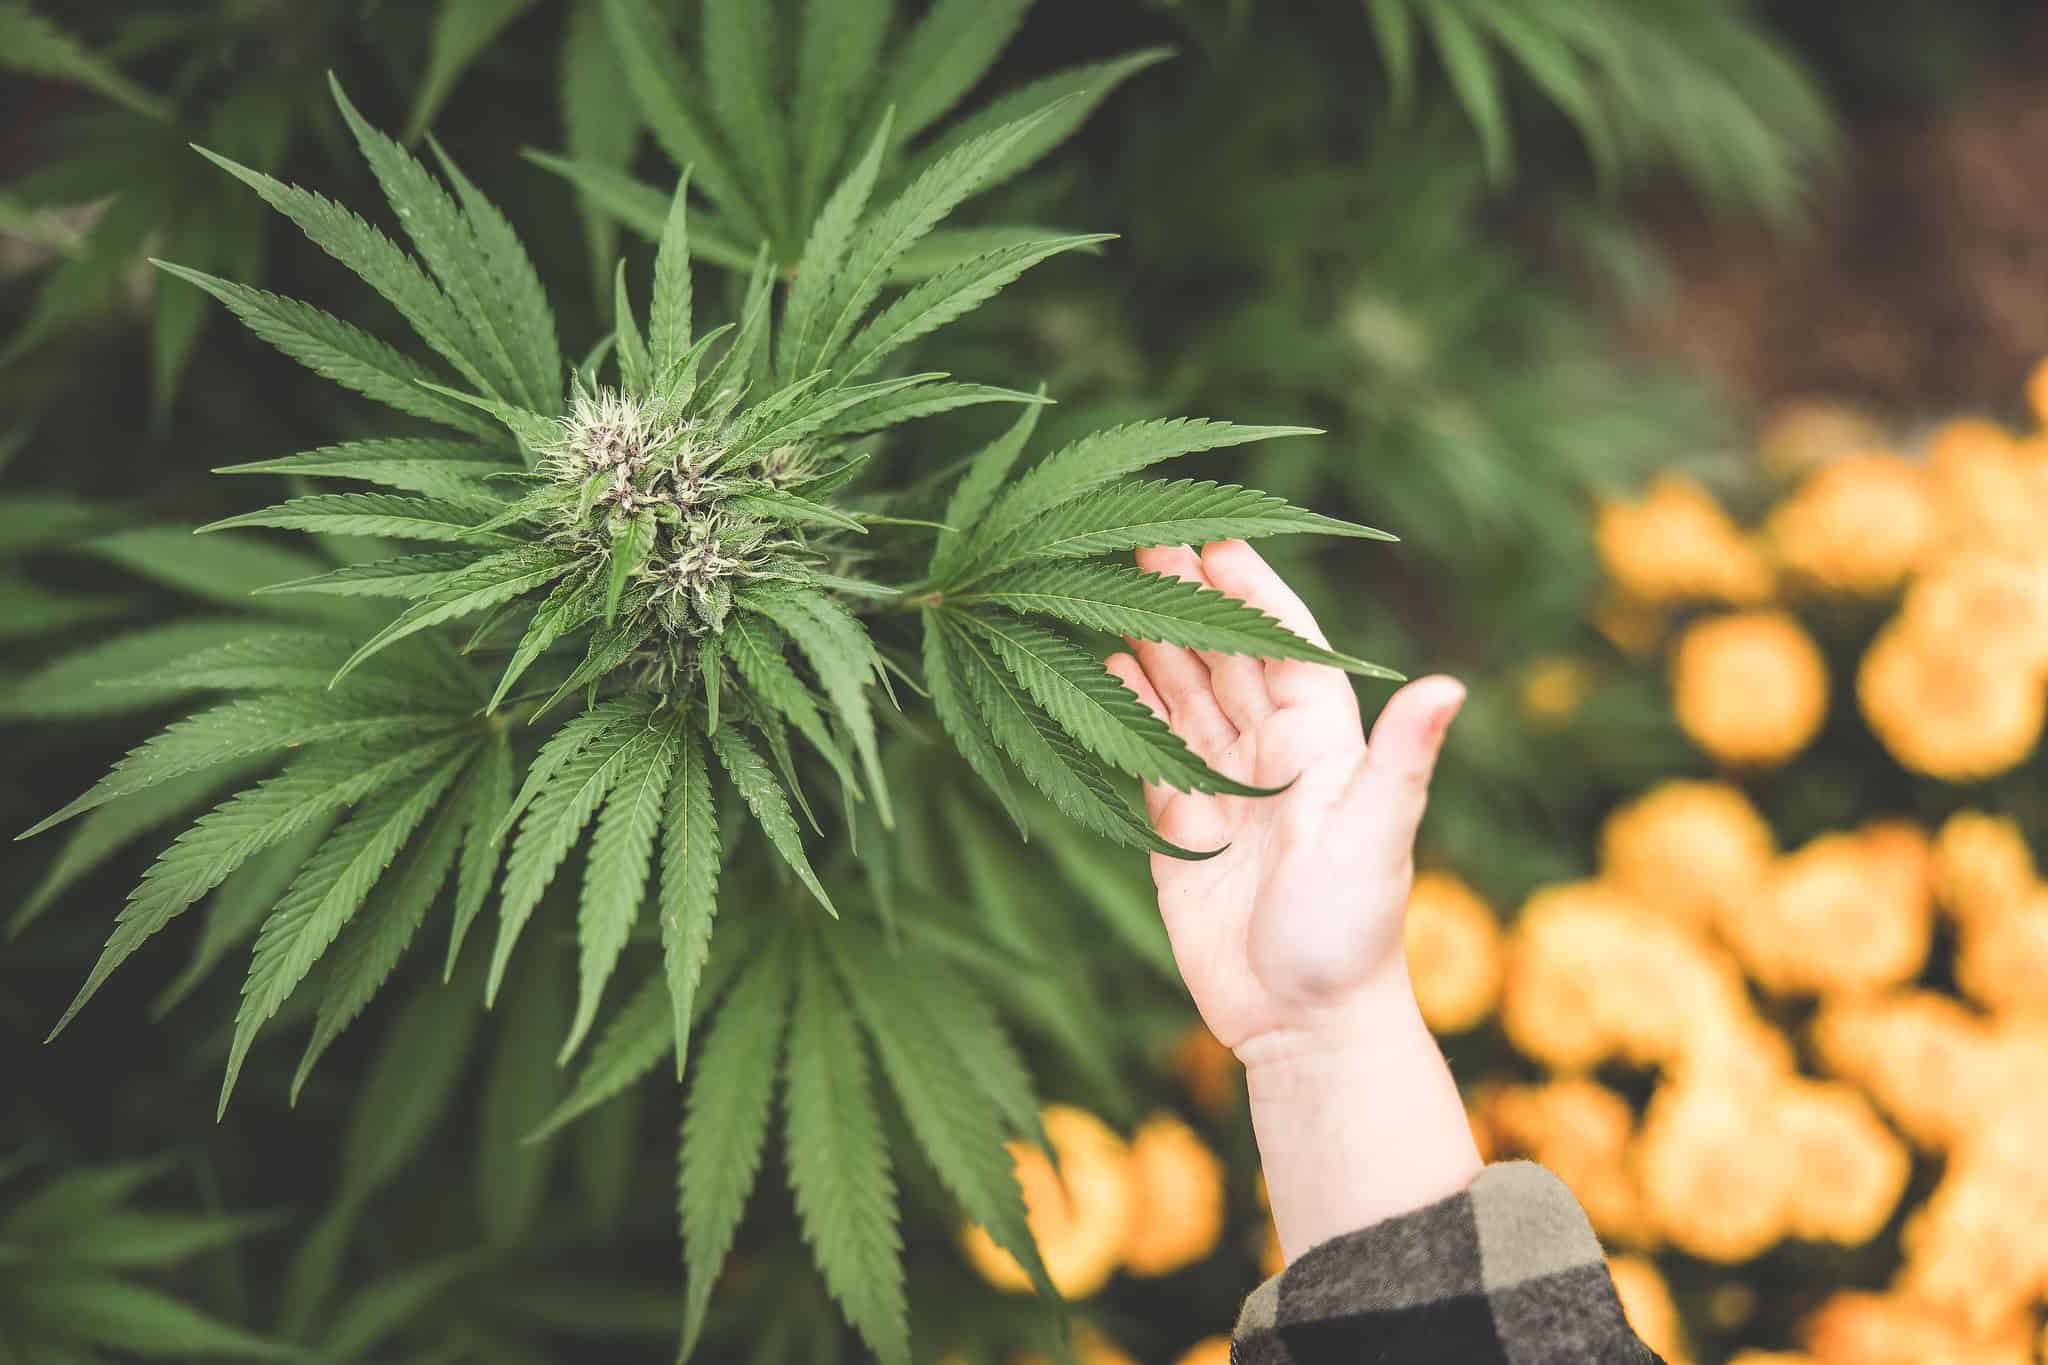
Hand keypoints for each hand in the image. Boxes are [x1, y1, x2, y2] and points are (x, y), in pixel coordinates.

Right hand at [1105, 539, 1466, 1064]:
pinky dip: (1128, 708)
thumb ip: (1404, 757)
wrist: (1305, 1026)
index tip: (1215, 540)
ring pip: (1184, 699)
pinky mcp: (1183, 830)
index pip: (1287, 648)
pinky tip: (1103, 668)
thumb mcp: (1379, 838)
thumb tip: (1450, 684)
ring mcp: (1225, 791)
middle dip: (1188, 602)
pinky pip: (1150, 754)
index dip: (1254, 593)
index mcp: (1324, 746)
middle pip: (1226, 661)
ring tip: (1110, 589)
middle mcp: (1274, 758)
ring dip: (1153, 645)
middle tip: (1143, 543)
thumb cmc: (1352, 934)